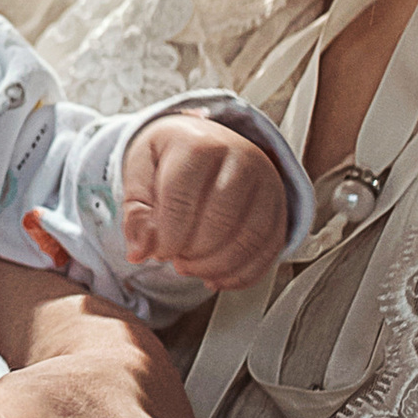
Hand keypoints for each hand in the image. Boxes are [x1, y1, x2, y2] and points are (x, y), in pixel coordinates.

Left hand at [121, 116, 289, 290]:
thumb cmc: (174, 156)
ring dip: (216, 267)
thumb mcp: (142, 170)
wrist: (209, 141)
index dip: (166, 237)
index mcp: (199, 146)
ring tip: (192, 267)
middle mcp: (241, 159)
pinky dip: (241, 274)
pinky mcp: (280, 207)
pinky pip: (270, 250)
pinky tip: (216, 276)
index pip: (181, 201)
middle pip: (220, 221)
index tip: (157, 251)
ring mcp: (267, 183)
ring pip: (249, 239)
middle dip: (192, 253)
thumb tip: (140, 250)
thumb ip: (137, 211)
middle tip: (175, 258)